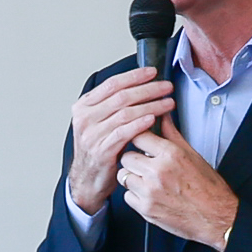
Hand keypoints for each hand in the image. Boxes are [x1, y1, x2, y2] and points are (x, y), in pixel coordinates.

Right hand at [66, 67, 176, 217]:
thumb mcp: (100, 122)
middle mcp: (85, 118)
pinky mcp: (101, 150)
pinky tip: (153, 118)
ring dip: (150, 106)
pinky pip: (123, 132)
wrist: (87, 178)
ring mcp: (92, 134)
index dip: (134, 76)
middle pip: (121, 96)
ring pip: (125, 113)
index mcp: (84, 106)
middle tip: (166, 87)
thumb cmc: (98, 149)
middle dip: (148, 89)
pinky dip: (140, 124)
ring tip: (167, 103)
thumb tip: (143, 86)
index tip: (152, 72)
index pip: (112, 84)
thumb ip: (115, 106)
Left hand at [117, 115, 240, 250]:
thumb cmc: (208, 188)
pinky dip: (135, 195)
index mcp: (171, 155)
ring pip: (124, 176)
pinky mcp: (146, 209)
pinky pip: (127, 196)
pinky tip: (148, 193)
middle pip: (127, 157)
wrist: (216, 217)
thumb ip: (172, 134)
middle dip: (134, 159)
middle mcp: (158, 172)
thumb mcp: (192, 155)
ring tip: (147, 179)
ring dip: (132, 177)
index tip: (140, 142)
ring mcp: (150, 191)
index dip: (139, 138)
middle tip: (144, 164)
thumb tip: (163, 117)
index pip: (139, 136)